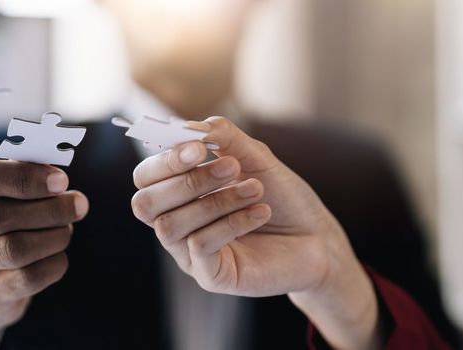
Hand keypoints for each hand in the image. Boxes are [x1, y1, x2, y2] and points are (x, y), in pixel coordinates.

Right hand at [0, 156, 88, 349]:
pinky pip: (26, 278)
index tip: (61, 181)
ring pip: (13, 249)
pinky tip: (59, 253)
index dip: (23, 177)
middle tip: (78, 204)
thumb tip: (56, 176)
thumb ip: (21, 173)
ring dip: (53, 236)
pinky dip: (53, 263)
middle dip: (48, 209)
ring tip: (68, 228)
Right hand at [131, 117, 381, 348]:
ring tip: (256, 189)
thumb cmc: (282, 196)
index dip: (164, 160)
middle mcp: (177, 224)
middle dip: (186, 180)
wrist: (317, 237)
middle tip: (231, 167)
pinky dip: (232, 223)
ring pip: (172, 225)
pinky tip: (261, 212)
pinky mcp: (211, 276)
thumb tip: (190, 127)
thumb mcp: (256, 157)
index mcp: (179, 194)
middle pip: (145, 204)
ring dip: (215, 201)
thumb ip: (224, 137)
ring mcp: (190, 254)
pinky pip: (200, 246)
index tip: (199, 146)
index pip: (145, 178)